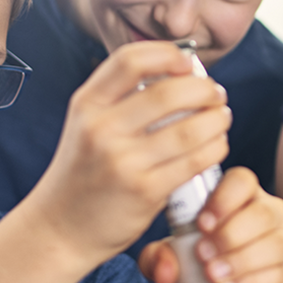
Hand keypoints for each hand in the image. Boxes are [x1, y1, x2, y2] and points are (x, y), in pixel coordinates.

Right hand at [25, 41, 230, 267]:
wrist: (60, 228)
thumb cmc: (85, 172)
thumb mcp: (87, 125)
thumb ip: (122, 99)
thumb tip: (179, 71)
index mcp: (87, 104)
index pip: (131, 60)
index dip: (168, 54)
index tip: (189, 62)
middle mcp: (101, 129)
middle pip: (169, 92)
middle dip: (204, 89)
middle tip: (216, 94)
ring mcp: (123, 161)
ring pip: (189, 128)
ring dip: (217, 120)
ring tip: (222, 118)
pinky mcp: (144, 190)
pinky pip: (194, 161)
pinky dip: (215, 148)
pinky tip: (217, 145)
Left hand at [138, 167, 282, 282]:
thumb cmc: (205, 270)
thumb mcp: (175, 260)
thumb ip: (159, 258)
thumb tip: (163, 267)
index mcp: (243, 198)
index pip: (243, 180)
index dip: (224, 198)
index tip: (202, 223)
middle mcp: (272, 214)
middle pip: (262, 212)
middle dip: (229, 235)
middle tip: (202, 254)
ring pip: (275, 244)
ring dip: (240, 260)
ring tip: (213, 275)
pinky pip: (277, 275)